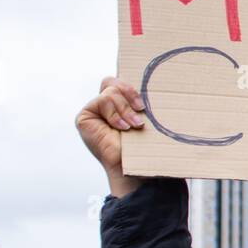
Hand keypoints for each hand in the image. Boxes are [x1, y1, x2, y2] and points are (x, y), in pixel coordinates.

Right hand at [76, 76, 147, 197]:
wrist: (132, 167)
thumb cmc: (142, 147)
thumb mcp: (145, 119)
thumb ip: (141, 102)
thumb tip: (163, 80)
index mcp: (118, 104)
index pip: (121, 82)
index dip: (132, 85)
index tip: (145, 96)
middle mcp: (104, 106)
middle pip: (112, 82)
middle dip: (130, 91)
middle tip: (142, 108)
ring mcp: (93, 111)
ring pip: (111, 91)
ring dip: (126, 109)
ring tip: (135, 125)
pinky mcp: (84, 117)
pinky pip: (102, 101)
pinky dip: (115, 114)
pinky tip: (122, 128)